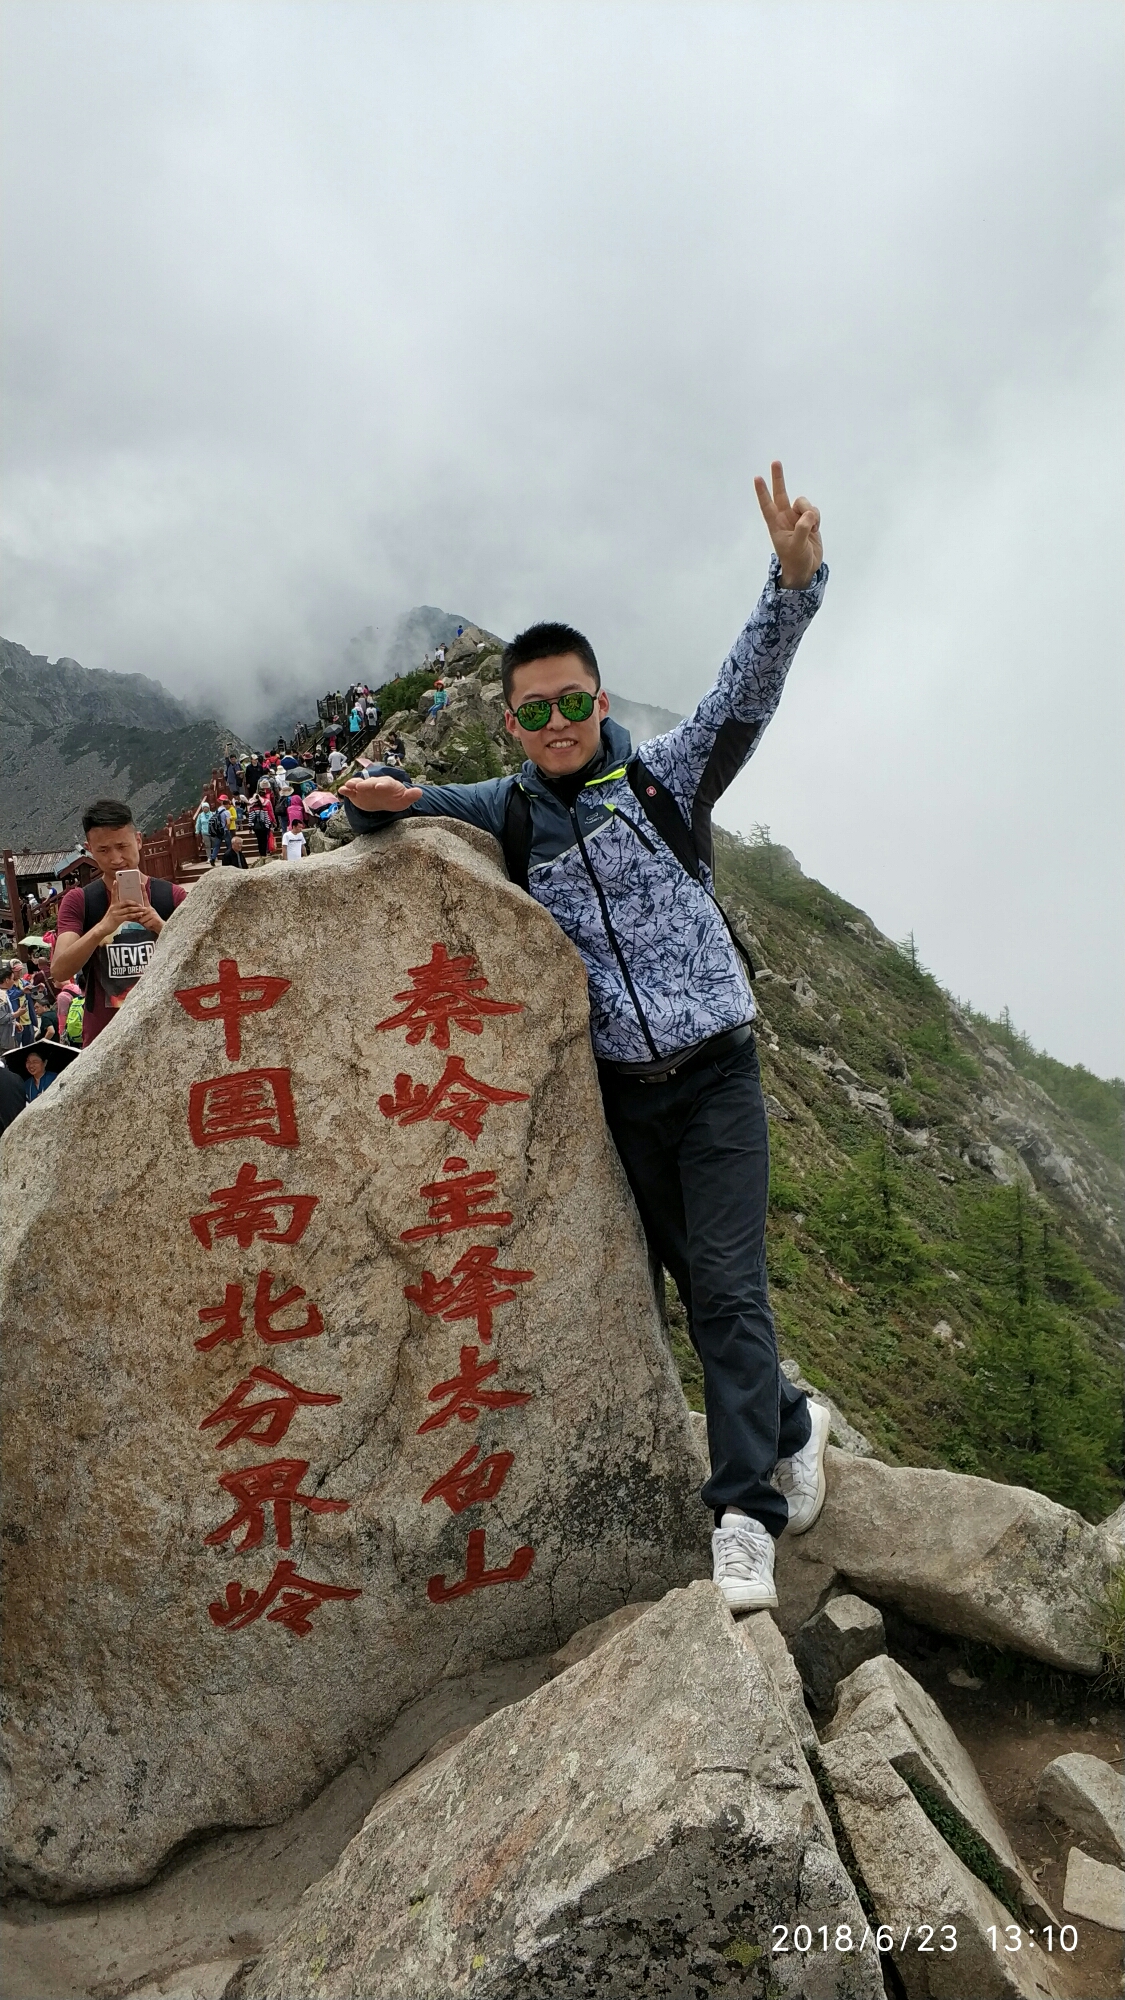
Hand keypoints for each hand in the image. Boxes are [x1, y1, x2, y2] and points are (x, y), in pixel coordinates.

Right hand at [97, 879, 155, 936]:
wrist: (103, 928)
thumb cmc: (109, 920)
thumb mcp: (113, 912)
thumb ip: (119, 908)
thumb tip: (127, 905)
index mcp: (113, 904)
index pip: (114, 894)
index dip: (114, 887)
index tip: (116, 881)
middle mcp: (114, 907)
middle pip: (126, 902)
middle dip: (135, 902)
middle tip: (141, 903)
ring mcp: (116, 913)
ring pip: (129, 909)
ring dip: (137, 909)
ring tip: (144, 909)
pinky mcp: (118, 919)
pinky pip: (128, 916)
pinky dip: (135, 915)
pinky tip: (140, 915)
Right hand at [339, 774, 422, 812]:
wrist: (386, 801)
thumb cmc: (396, 798)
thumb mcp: (405, 799)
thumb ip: (411, 795)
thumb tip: (419, 792)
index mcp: (388, 784)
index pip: (386, 783)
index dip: (383, 784)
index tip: (379, 786)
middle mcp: (375, 784)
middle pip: (370, 783)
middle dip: (365, 784)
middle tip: (360, 785)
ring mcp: (365, 789)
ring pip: (359, 785)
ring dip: (353, 784)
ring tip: (348, 785)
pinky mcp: (358, 795)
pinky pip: (351, 792)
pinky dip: (346, 791)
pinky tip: (341, 790)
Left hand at [754, 460, 822, 588]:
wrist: (806, 568)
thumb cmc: (795, 560)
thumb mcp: (796, 546)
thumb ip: (802, 529)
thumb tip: (809, 515)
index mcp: (776, 524)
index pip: (767, 505)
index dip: (762, 492)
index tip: (757, 478)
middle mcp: (785, 518)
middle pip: (781, 493)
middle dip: (779, 478)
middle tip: (775, 462)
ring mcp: (797, 518)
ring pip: (804, 503)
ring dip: (810, 513)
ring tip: (811, 529)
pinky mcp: (809, 520)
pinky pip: (814, 511)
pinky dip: (817, 519)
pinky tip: (815, 530)